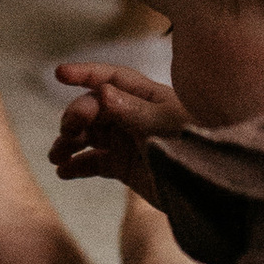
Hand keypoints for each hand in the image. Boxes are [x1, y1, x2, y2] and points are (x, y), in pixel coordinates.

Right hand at [49, 59, 187, 193]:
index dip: (86, 73)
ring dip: (69, 142)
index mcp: (147, 98)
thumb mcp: (163, 126)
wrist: (207, 190)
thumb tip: (101, 91)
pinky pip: (93, 162)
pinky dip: (77, 165)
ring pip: (88, 135)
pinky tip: (63, 172)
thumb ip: (133, 110)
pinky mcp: (123, 166)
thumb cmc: (193, 148)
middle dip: (76, 115)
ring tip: (56, 156)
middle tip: (69, 130)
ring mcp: (126, 141)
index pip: (111, 79)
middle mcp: (133, 115)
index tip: (59, 73)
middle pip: (94, 107)